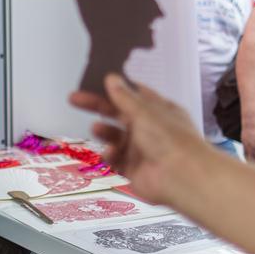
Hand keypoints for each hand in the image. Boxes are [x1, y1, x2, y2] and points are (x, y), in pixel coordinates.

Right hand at [69, 74, 211, 205]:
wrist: (180, 176)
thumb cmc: (167, 137)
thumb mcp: (144, 111)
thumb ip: (124, 96)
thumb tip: (110, 77)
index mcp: (157, 109)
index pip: (133, 94)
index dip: (113, 88)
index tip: (93, 82)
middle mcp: (149, 127)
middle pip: (118, 114)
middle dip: (96, 106)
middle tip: (73, 98)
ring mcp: (140, 149)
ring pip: (114, 137)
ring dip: (104, 131)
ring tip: (96, 128)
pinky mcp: (132, 169)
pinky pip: (115, 159)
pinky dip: (110, 155)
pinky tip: (109, 153)